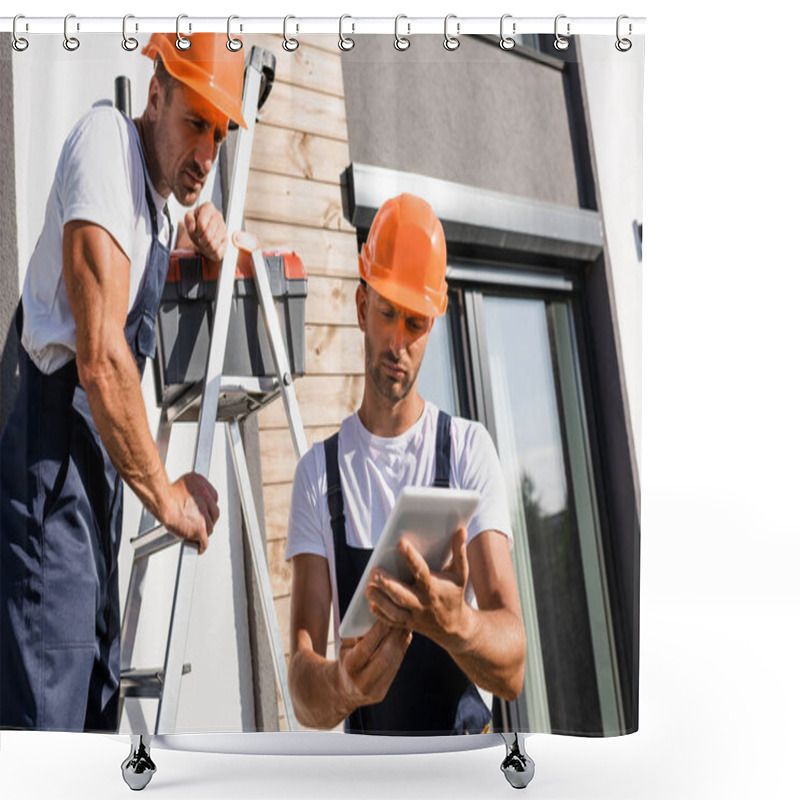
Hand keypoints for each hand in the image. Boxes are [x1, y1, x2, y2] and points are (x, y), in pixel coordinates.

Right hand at [161, 472, 219, 553]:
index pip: (213, 499)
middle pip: (214, 513)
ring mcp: (204, 514)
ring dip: (204, 532)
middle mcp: (206, 498)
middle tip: (201, 524)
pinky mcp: (200, 528)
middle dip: (208, 520)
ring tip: (196, 535)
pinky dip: (201, 546)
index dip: (208, 508)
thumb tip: (194, 498)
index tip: (204, 513)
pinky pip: (204, 540)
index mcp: (203, 485)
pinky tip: (199, 547)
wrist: (162, 501)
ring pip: (210, 527)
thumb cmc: (167, 493)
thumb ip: (193, 490)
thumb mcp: (185, 483)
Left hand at [183, 203, 227, 261]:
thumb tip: (193, 227)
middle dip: (201, 239)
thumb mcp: (188, 220)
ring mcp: (224, 227)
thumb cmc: (196, 226)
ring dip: (205, 245)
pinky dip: (211, 251)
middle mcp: (218, 215)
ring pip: (213, 243)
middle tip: (199, 238)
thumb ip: (188, 219)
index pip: (202, 224)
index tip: (195, 231)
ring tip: (204, 242)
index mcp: (208, 207)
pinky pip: (218, 250)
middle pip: (208, 234)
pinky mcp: (227, 239)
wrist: (203, 235)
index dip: (196, 231)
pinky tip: (210, 247)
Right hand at [337, 620, 411, 709]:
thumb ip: (358, 634)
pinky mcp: (382, 692)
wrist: (343, 689)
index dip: (379, 632)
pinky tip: (405, 638)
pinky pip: (395, 669)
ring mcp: (373, 690)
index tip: (387, 617)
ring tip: (406, 627)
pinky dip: (401, 652)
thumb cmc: (345, 660)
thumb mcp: (345, 647)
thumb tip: (376, 618)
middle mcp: (361, 681)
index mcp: (349, 667)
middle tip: (402, 621)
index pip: (366, 647)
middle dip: (395, 638)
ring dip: (401, 644)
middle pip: (383, 658)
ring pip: (392, 664)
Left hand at [366, 528, 472, 651]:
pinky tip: (371, 605)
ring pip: (395, 612)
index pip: (421, 571)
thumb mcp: (460, 573)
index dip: (411, 557)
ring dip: (381, 601)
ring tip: (368, 588)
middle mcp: (423, 603)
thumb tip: (461, 530)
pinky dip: (381, 615)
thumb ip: (459, 552)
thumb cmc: (454, 593)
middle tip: (373, 571)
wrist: (455, 627)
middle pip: (403, 595)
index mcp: (434, 588)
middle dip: (388, 584)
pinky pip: (392, 622)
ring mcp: (414, 616)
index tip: (401, 543)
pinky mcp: (408, 624)